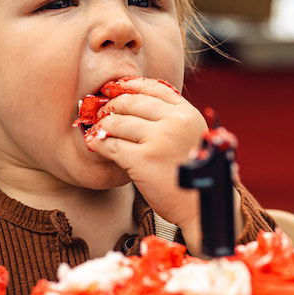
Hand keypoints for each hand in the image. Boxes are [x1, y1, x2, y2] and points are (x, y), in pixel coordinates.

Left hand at [84, 77, 207, 237]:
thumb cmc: (193, 176)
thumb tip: (136, 104)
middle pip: (131, 102)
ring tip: (97, 131)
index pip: (153, 87)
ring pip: (117, 122)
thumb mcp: (192, 138)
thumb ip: (172, 120)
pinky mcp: (143, 160)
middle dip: (111, 105)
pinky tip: (93, 145)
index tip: (113, 89)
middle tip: (100, 112)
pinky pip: (110, 144)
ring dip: (102, 125)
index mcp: (188, 114)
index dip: (129, 86)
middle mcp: (175, 122)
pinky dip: (97, 143)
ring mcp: (159, 140)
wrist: (200, 208)